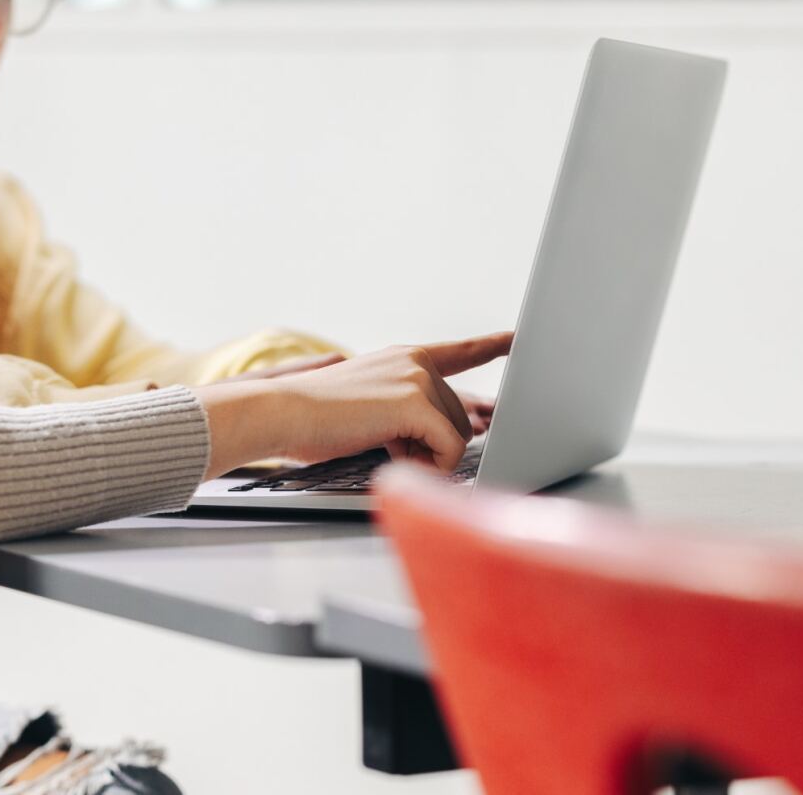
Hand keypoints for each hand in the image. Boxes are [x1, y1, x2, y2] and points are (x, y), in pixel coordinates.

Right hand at [224, 352, 494, 438]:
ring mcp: (418, 378)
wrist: (284, 412)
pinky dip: (432, 464)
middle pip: (460, 417)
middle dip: (432, 443)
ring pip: (457, 434)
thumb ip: (410, 410)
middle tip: (390, 447)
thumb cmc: (317, 419)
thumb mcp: (371, 406)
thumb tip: (454, 432)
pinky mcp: (416, 401)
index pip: (460, 351)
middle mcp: (416, 362)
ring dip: (428, 455)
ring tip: (385, 448)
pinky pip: (449, 448)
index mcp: (404, 358)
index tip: (517, 338)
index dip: (492, 345)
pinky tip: (399, 457)